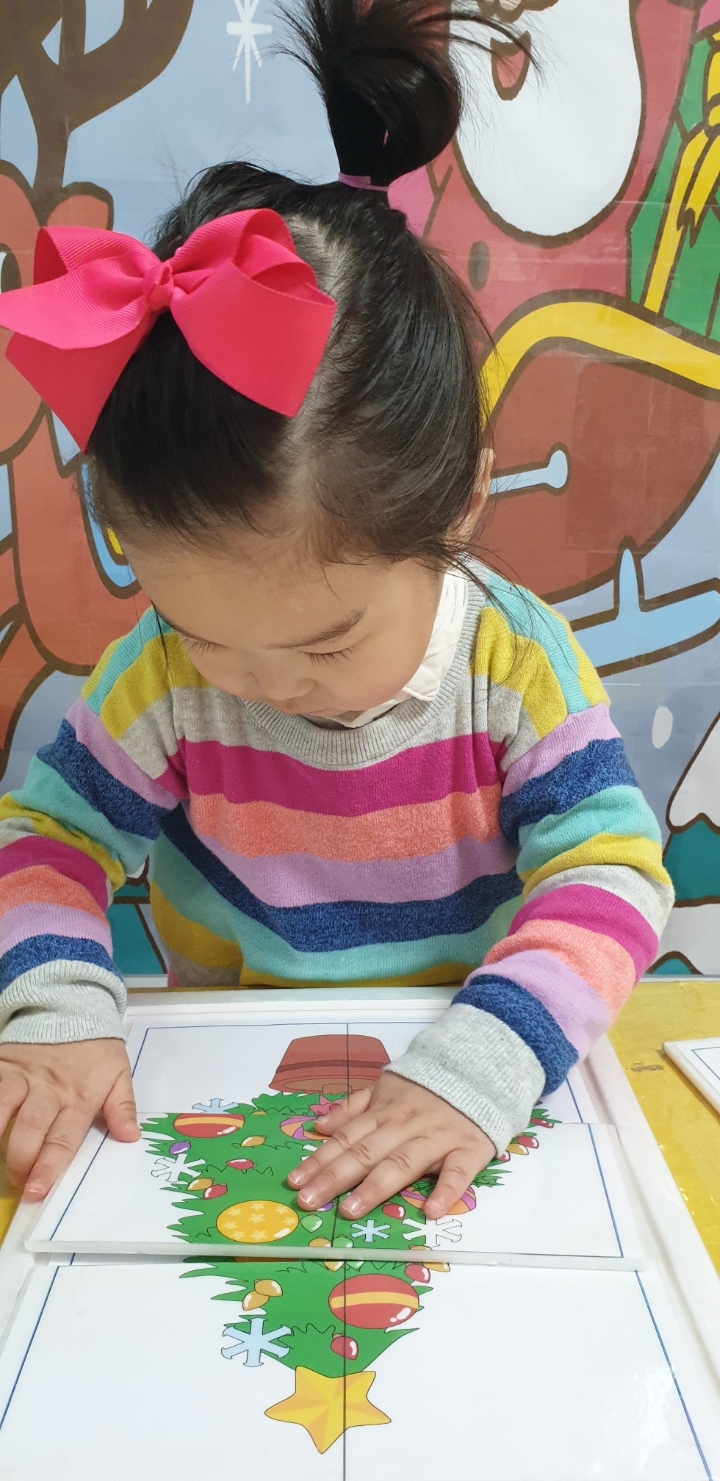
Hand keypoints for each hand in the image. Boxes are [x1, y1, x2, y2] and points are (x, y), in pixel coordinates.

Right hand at [0, 1040, 139, 1200]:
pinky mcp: (2, 1063)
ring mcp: (21, 1075)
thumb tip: (131, 1138)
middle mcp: (47, 1088)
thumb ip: (123, 1107)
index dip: (49, 1166)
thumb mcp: (119, 1073)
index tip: (36, 1191)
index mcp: (78, 1096)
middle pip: (30, 1128)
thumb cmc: (96, 1049)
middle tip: (15, 1183)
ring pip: (1, 1106)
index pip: (63, 1138)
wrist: (71, 1007)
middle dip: (20, 1159)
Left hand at [287, 1072, 495, 1220]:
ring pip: (402, 1163)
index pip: (346, 1139)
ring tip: (351, 1210)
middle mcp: (405, 1126)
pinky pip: (457, 1172)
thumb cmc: (429, 1087)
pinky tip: (431, 1212)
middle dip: (334, 1177)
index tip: (295, 1182)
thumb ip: (354, 1107)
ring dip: (376, 1186)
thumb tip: (320, 1126)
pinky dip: (446, 1190)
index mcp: (384, 1112)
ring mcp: (437, 1138)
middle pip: (365, 1153)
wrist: (481, 1069)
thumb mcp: (386, 1086)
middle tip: (308, 1202)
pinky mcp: (469, 1149)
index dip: (320, 1160)